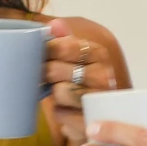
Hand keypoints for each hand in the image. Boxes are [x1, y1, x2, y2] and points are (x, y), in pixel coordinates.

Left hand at [43, 19, 120, 145]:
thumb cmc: (85, 84)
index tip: (42, 57)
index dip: (44, 52)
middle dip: (45, 75)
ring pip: (57, 92)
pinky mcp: (90, 120)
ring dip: (54, 95)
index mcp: (98, 54)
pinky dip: (60, 113)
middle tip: (47, 79)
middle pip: (53, 70)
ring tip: (63, 95)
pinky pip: (60, 113)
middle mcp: (103, 75)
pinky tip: (69, 111)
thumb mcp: (80, 59)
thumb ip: (66, 40)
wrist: (105, 119)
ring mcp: (98, 100)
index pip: (61, 46)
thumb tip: (54, 24)